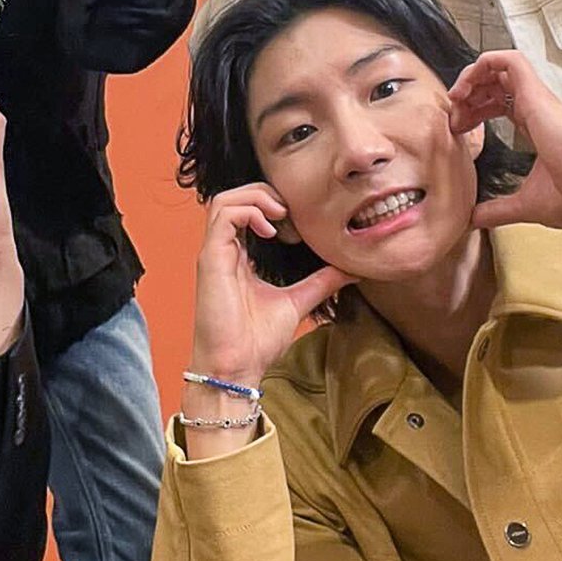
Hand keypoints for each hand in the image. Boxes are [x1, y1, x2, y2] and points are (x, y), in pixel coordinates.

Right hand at [190, 183, 354, 388]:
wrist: (236, 368)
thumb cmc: (257, 341)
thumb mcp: (298, 301)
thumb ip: (321, 282)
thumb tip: (351, 270)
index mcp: (238, 256)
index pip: (246, 210)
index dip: (272, 205)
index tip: (299, 224)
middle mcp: (223, 250)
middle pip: (234, 197)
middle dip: (265, 193)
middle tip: (291, 212)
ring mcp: (215, 252)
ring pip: (224, 199)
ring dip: (256, 197)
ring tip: (280, 214)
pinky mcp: (210, 258)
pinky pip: (223, 214)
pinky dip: (249, 211)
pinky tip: (270, 229)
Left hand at [449, 50, 561, 231]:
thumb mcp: (526, 204)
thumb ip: (498, 210)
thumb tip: (474, 220)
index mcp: (534, 126)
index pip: (499, 103)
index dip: (473, 110)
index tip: (458, 130)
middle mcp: (535, 108)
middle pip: (494, 82)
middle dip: (467, 93)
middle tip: (454, 116)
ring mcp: (536, 99)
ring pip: (499, 66)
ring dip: (470, 76)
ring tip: (457, 99)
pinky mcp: (537, 94)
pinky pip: (509, 60)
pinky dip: (483, 64)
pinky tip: (468, 89)